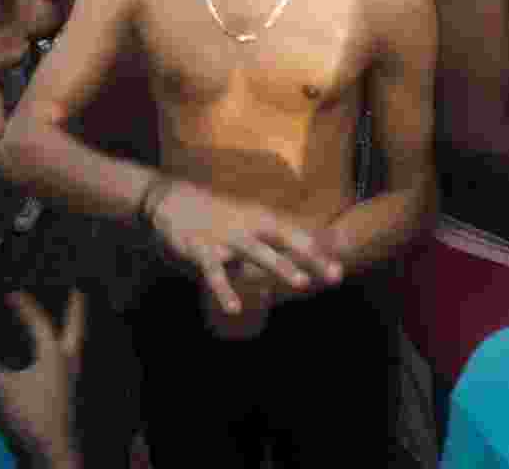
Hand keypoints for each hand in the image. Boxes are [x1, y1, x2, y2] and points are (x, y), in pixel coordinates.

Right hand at [0, 291, 85, 466]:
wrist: (55, 450)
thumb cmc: (35, 416)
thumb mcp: (5, 391)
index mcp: (54, 354)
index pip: (40, 322)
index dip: (25, 306)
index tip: (12, 294)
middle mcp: (67, 361)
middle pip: (75, 328)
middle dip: (76, 309)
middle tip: (79, 290)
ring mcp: (70, 378)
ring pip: (75, 345)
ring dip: (71, 330)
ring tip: (68, 321)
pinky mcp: (67, 393)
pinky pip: (67, 362)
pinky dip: (62, 351)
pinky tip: (53, 358)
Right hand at [150, 180, 342, 314]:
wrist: (169, 199)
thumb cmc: (212, 214)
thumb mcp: (242, 220)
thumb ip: (264, 239)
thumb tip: (291, 258)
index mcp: (256, 218)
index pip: (293, 235)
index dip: (317, 252)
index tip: (339, 271)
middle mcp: (245, 225)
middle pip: (284, 239)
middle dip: (310, 257)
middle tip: (334, 275)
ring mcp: (224, 237)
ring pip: (257, 252)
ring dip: (280, 266)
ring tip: (302, 283)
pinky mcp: (200, 249)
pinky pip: (215, 272)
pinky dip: (225, 290)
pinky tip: (235, 308)